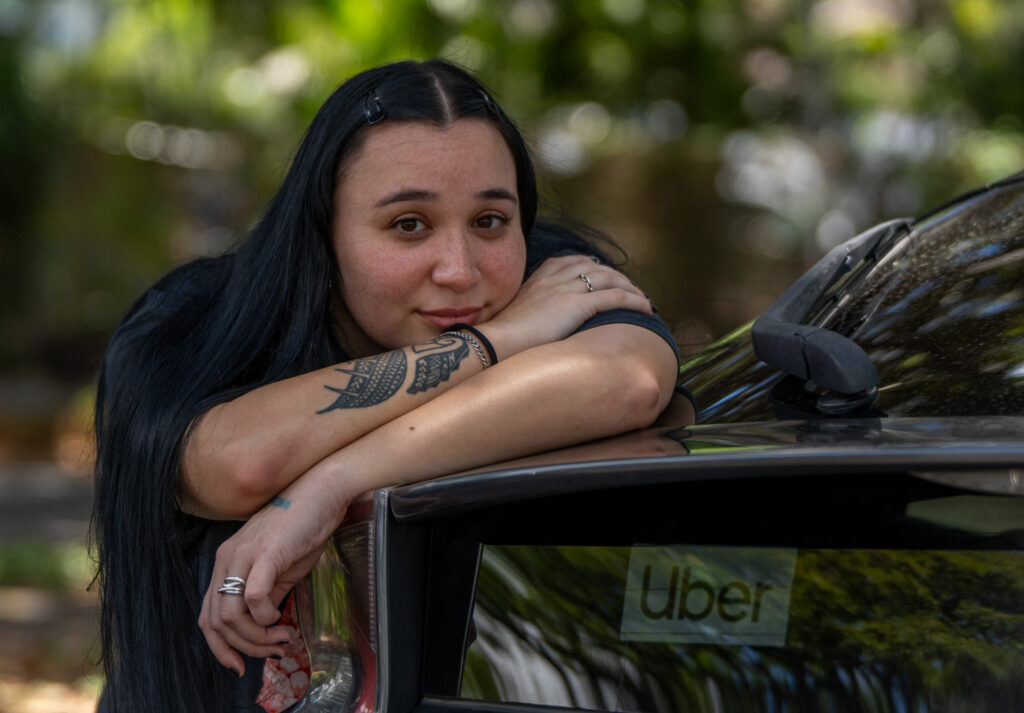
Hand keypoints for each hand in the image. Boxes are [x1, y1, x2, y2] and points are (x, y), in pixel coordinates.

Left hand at [198, 472, 348, 675]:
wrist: (321, 494)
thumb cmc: (302, 528)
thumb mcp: (277, 568)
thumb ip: (264, 594)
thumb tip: (262, 626)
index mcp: (225, 563)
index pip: (207, 616)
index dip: (220, 647)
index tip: (240, 663)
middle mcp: (227, 560)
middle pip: (216, 622)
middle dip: (243, 646)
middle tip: (271, 650)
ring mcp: (243, 556)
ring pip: (231, 615)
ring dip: (256, 636)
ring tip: (279, 637)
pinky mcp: (265, 554)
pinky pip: (254, 598)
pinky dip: (265, 617)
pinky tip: (280, 617)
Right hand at [479, 255, 653, 359]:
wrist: (493, 344)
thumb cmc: (500, 341)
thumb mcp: (514, 320)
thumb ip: (530, 316)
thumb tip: (540, 328)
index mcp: (537, 279)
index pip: (571, 261)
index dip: (593, 267)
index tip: (604, 277)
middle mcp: (553, 278)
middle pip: (595, 267)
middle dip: (617, 277)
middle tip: (632, 291)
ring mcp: (565, 289)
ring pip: (610, 279)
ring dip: (631, 288)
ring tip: (644, 301)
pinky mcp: (576, 305)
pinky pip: (616, 297)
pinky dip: (635, 301)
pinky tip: (646, 310)